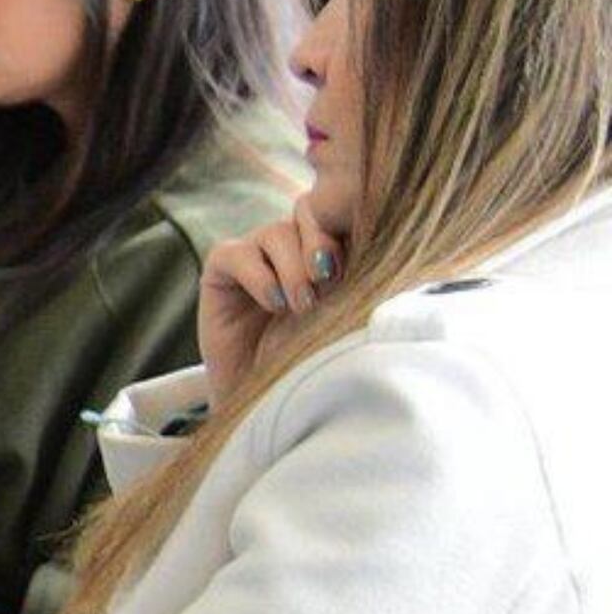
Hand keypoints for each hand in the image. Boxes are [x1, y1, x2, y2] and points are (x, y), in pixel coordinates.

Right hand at [195, 192, 348, 398]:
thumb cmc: (315, 360)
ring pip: (277, 233)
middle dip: (323, 245)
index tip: (363, 262)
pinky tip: (274, 305)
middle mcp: (294, 249)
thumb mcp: (349, 316)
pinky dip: (259, 276)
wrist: (268, 398)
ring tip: (302, 306)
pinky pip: (238, 253)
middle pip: (309, 216)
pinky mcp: (223, 269)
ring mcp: (257, 257)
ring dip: (294, 268)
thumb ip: (361, 280)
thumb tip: (391, 249)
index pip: (341, 218)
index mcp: (331, 253)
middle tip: (330, 283)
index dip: (350, 228)